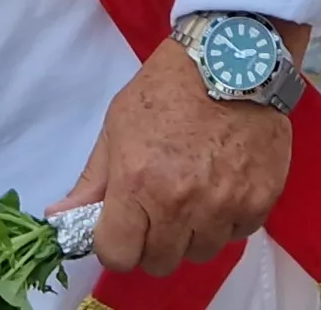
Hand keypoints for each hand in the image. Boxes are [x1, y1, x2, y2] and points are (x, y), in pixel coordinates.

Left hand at [47, 37, 293, 276]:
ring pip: (202, 252)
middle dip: (154, 243)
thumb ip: (92, 180)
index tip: (122, 227)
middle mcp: (181, 204)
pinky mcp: (261, 199)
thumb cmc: (167, 88)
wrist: (233, 57)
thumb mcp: (117, 126)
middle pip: (160, 262)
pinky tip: (224, 186)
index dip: (115, 245)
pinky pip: (239, 233)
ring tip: (196, 195)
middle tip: (159, 211)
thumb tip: (58, 216)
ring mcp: (226, 205)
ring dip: (194, 233)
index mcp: (138, 184)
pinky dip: (229, 219)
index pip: (118, 255)